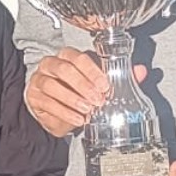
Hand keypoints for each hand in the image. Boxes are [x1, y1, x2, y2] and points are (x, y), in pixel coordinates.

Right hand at [25, 47, 147, 137]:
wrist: (52, 108)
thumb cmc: (74, 91)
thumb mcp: (95, 84)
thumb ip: (118, 77)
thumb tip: (141, 71)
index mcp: (66, 56)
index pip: (77, 57)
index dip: (92, 70)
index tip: (105, 85)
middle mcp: (50, 64)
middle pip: (63, 69)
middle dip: (82, 85)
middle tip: (97, 100)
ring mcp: (39, 79)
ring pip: (52, 85)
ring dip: (72, 99)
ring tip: (87, 111)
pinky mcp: (34, 97)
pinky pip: (47, 103)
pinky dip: (64, 112)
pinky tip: (77, 119)